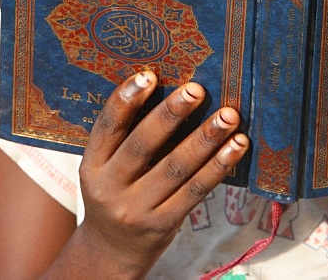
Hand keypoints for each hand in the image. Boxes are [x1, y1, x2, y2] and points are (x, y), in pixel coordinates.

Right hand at [51, 71, 248, 277]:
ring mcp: (136, 209)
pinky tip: (236, 145)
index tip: (149, 75)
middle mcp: (110, 188)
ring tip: (229, 115)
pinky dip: (219, 165)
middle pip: (143, 146)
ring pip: (176, 167)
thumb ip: (126, 136)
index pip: (106, 128)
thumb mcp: (105, 167)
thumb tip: (169, 88)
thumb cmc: (117, 194)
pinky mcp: (164, 224)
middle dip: (172, 114)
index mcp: (91, 166)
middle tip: (197, 89)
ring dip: (206, 138)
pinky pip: (196, 190)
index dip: (126, 100)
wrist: (112, 252)